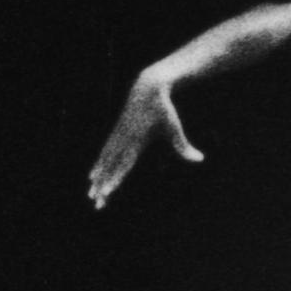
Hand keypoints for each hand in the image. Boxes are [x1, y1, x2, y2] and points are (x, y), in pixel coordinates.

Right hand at [86, 67, 201, 207]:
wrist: (147, 87)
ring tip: (90, 194)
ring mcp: (117, 137)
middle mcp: (123, 140)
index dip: (115, 179)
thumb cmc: (163, 108)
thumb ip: (183, 145)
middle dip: (102, 187)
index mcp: (136, 140)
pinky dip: (97, 167)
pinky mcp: (115, 134)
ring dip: (97, 180)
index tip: (107, 192)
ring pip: (103, 163)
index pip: (124, 165)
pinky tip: (92, 176)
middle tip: (96, 203)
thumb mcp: (174, 126)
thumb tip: (200, 159)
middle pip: (109, 169)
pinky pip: (103, 155)